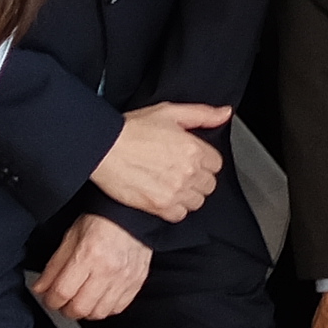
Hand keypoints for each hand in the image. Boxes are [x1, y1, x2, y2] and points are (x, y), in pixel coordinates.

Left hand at [32, 210, 148, 321]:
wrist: (131, 215)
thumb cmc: (101, 221)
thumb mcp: (70, 238)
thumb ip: (54, 266)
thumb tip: (41, 287)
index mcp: (88, 255)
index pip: (63, 291)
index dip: (51, 300)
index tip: (49, 298)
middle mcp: (108, 270)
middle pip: (80, 308)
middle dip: (66, 309)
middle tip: (63, 302)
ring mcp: (124, 278)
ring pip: (99, 313)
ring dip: (85, 311)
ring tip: (81, 301)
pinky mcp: (136, 282)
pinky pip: (118, 308)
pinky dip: (105, 309)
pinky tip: (99, 299)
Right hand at [88, 102, 231, 220]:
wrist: (103, 148)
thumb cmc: (131, 129)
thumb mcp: (168, 112)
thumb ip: (202, 114)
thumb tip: (224, 113)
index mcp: (193, 148)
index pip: (216, 164)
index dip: (204, 161)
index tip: (191, 160)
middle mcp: (188, 171)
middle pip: (209, 184)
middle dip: (198, 178)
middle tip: (179, 172)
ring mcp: (175, 190)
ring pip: (197, 201)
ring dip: (188, 195)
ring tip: (171, 184)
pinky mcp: (160, 206)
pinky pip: (180, 215)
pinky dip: (174, 209)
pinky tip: (163, 196)